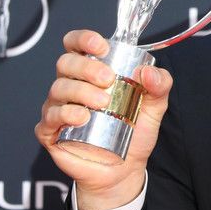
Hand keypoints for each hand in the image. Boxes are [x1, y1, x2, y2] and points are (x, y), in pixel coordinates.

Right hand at [34, 30, 172, 209]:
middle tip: (108, 80)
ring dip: (80, 91)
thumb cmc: (134, 132)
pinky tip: (81, 117)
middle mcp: (71, 85)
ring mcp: (58, 107)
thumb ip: (160, 85)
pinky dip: (65, 113)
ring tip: (102, 104)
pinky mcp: (51, 131)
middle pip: (66, 63)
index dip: (84, 39)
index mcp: (91, 71)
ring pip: (58, 88)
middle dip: (86, 67)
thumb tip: (148, 71)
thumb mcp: (154, 106)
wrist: (124, 170)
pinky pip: (49, 117)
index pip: (76, 44)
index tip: (102, 47)